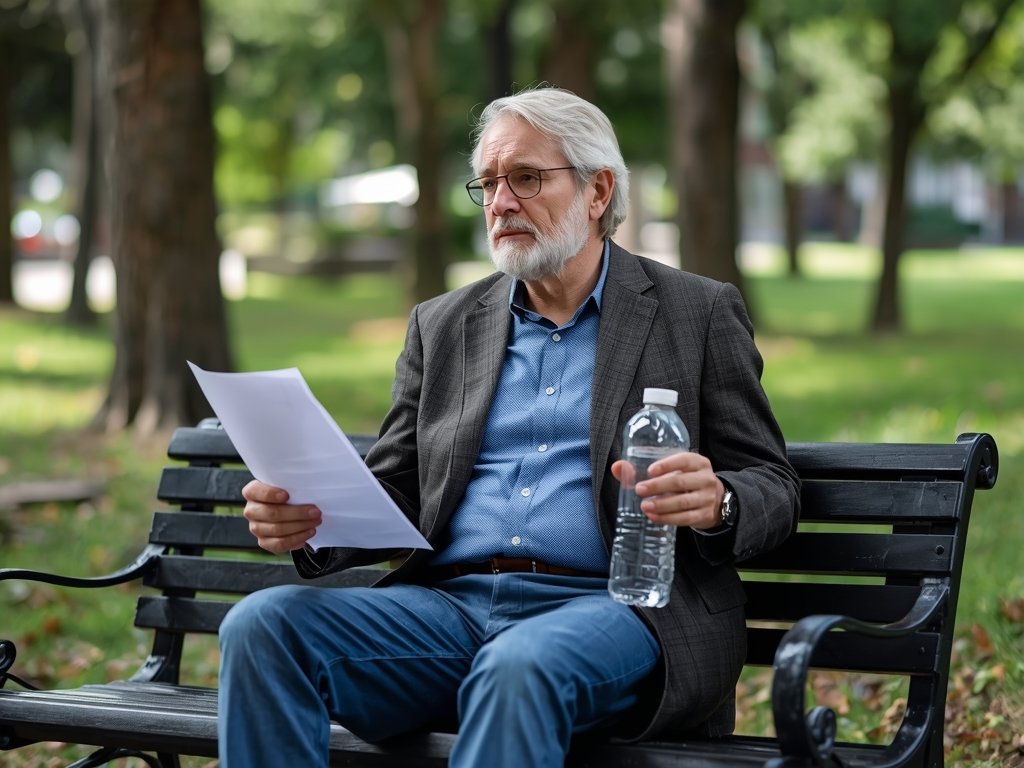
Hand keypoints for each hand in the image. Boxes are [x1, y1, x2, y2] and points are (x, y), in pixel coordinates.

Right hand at [241, 480, 321, 552]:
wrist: (287, 510)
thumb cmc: (288, 494)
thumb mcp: (287, 485)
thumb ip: (291, 485)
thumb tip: (307, 488)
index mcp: (252, 492)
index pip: (254, 492)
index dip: (270, 494)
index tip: (287, 495)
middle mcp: (251, 511)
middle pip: (271, 513)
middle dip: (297, 513)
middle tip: (315, 512)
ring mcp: (255, 528)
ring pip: (277, 530)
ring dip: (300, 527)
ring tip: (315, 522)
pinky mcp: (263, 542)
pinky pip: (279, 544)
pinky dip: (296, 539)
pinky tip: (308, 533)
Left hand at [611, 451, 725, 529]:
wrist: (714, 499)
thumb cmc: (685, 480)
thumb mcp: (673, 470)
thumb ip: (644, 468)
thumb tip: (617, 467)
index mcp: (698, 462)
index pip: (684, 460)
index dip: (667, 465)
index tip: (650, 471)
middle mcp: (705, 478)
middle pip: (680, 482)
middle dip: (658, 486)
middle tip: (639, 490)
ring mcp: (707, 498)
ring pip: (682, 502)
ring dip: (662, 505)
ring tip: (644, 506)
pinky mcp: (704, 515)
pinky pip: (685, 518)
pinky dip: (668, 518)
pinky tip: (653, 517)